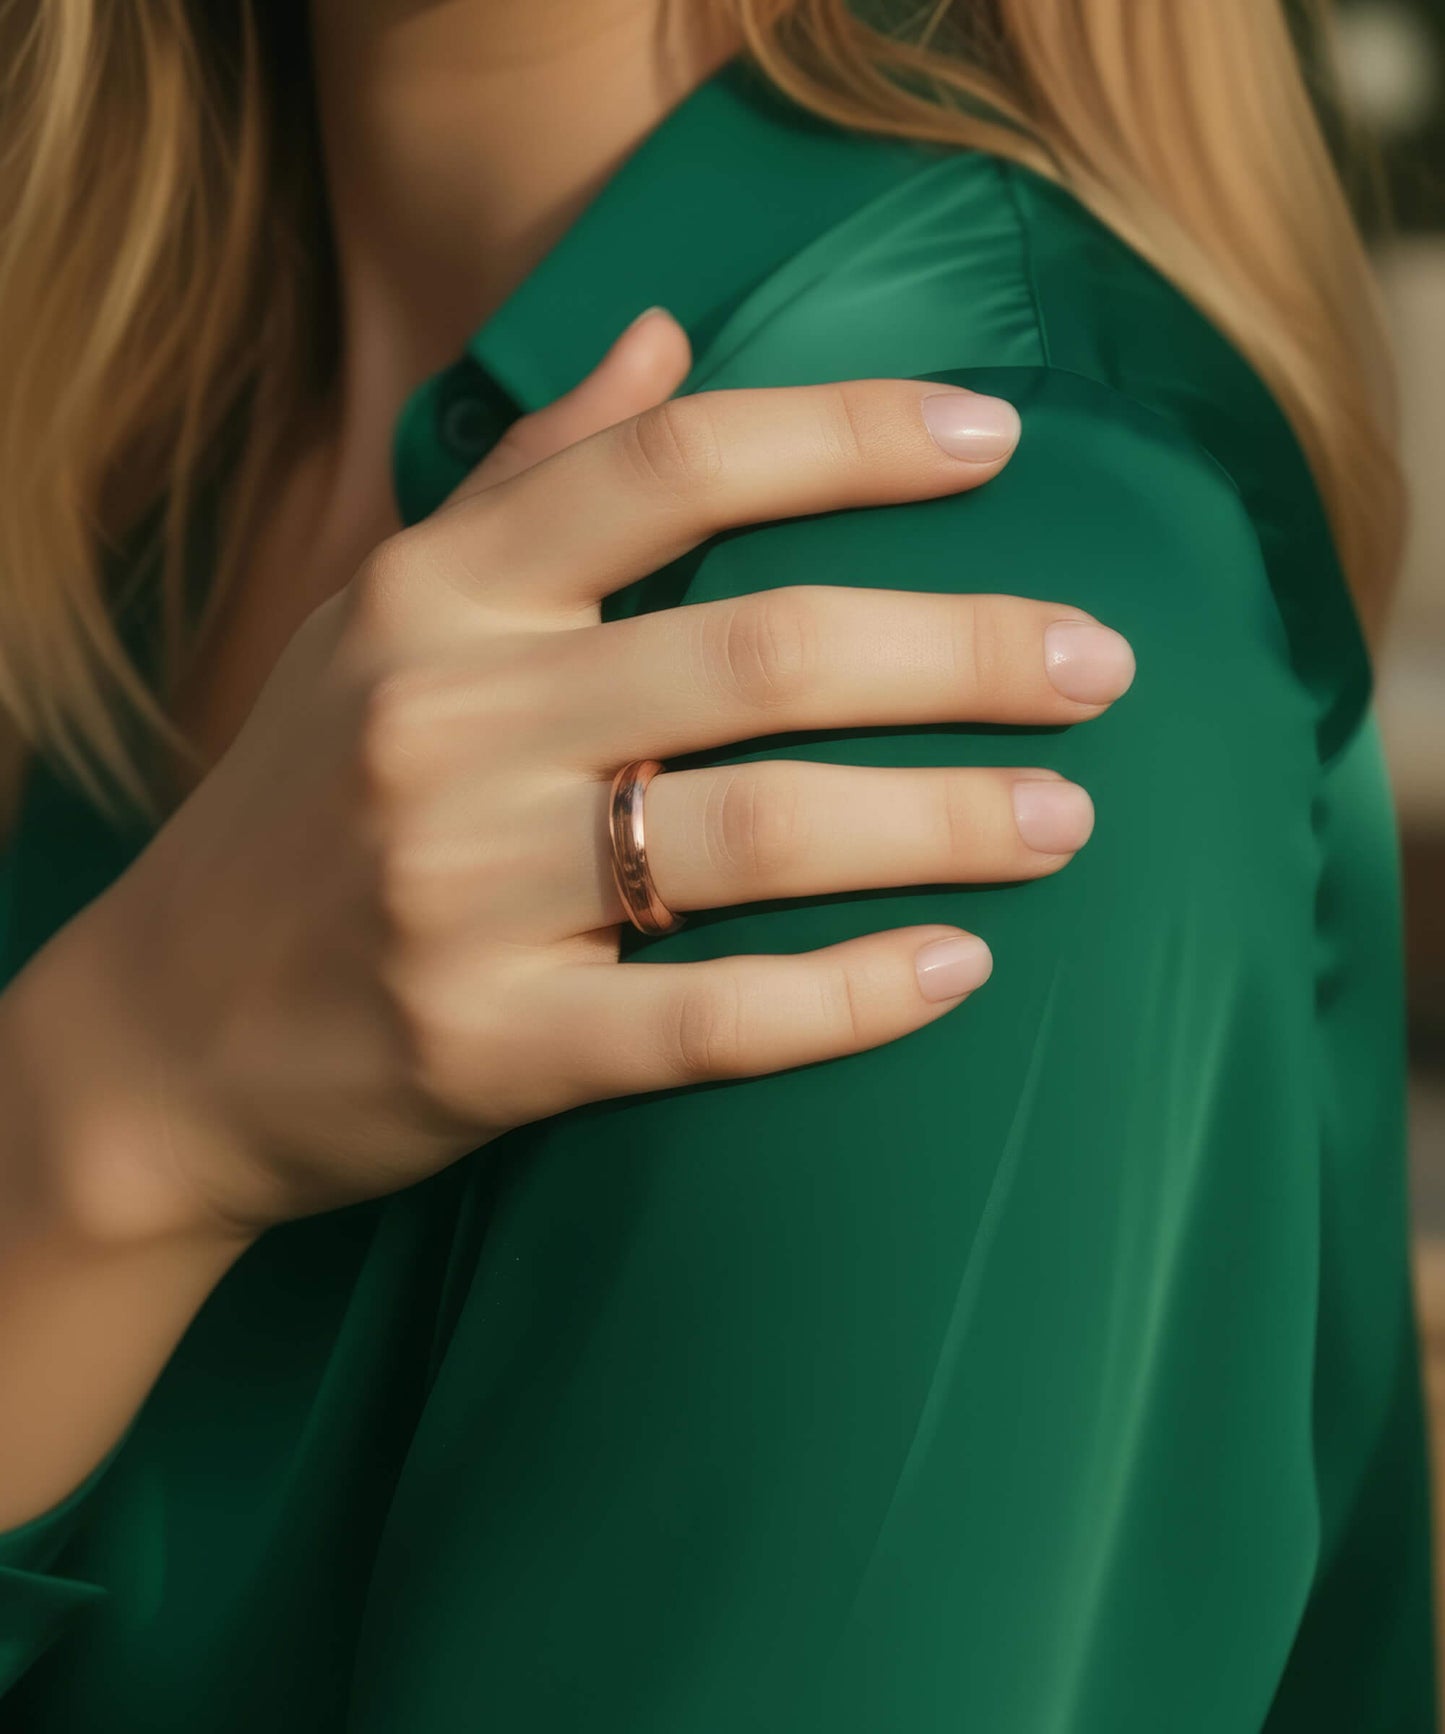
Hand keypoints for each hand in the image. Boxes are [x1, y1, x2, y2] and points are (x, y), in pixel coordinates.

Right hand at [43, 309, 1132, 1241]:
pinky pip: (711, 1019)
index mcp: (435, 600)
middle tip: (1099, 665)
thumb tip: (660, 336)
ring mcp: (464, 894)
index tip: (994, 443)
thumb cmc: (297, 814)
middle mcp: (449, 726)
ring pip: (761, 834)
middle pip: (762, 650)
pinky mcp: (489, 1047)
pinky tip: (960, 969)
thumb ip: (524, 480)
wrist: (159, 1041)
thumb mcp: (382, 621)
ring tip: (1066, 817)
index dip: (849, 437)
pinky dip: (853, 997)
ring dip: (947, 819)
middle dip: (962, 650)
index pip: (671, 468)